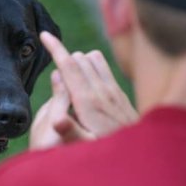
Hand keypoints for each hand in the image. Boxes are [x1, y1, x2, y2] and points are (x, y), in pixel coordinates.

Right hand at [29, 32, 137, 149]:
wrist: (142, 151)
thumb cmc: (108, 150)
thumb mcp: (87, 147)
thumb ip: (71, 133)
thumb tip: (56, 120)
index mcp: (87, 101)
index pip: (69, 65)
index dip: (54, 48)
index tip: (44, 35)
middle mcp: (100, 90)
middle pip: (78, 58)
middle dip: (63, 59)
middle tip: (57, 79)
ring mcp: (111, 88)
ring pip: (91, 57)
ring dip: (77, 61)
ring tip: (70, 77)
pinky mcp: (118, 90)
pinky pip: (103, 64)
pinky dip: (91, 63)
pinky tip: (86, 79)